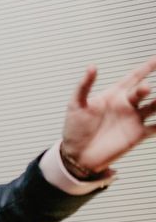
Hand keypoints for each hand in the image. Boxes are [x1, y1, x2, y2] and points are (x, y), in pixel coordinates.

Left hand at [61, 57, 155, 176]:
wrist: (77, 155)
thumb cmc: (74, 129)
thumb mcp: (76, 105)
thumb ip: (84, 85)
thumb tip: (92, 67)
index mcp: (113, 95)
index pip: (133, 77)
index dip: (146, 67)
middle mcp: (126, 105)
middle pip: (142, 91)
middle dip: (145, 88)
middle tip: (145, 89)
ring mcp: (133, 119)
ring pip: (155, 106)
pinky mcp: (137, 135)